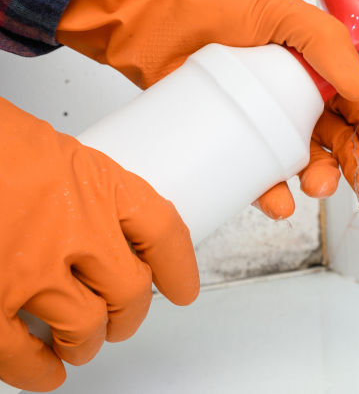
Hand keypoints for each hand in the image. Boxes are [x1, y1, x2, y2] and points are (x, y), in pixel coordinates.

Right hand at [0, 98, 197, 390]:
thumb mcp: (45, 145)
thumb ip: (71, 182)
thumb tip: (80, 204)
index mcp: (96, 183)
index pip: (162, 231)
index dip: (177, 265)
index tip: (182, 285)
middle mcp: (77, 229)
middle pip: (131, 289)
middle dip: (131, 312)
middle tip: (124, 318)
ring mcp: (32, 270)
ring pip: (86, 327)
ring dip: (88, 342)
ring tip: (82, 345)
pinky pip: (19, 352)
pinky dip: (35, 370)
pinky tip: (43, 371)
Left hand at [56, 0, 358, 216]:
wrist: (147, 15)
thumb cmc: (212, 1)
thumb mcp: (279, 10)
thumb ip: (327, 44)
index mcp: (322, 67)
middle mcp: (301, 96)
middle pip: (345, 143)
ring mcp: (269, 121)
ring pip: (309, 162)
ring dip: (323, 181)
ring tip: (319, 188)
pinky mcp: (236, 140)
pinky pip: (262, 176)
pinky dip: (274, 194)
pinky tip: (279, 201)